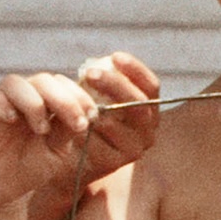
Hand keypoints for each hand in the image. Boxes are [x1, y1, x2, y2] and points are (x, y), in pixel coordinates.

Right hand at [0, 71, 106, 219]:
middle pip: (42, 79)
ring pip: (14, 83)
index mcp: (44, 100)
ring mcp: (0, 102)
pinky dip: (0, 104)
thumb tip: (86, 114)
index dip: (79, 96)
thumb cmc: (31, 167)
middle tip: (75, 123)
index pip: (62, 84)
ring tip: (42, 129)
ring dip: (33, 102)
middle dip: (63, 99)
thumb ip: (68, 129)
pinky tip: (12, 119)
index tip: (92, 117)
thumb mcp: (58, 150)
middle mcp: (23, 96)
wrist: (4, 191)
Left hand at [72, 53, 161, 180]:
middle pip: (138, 103)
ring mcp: (133, 149)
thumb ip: (103, 83)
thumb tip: (98, 63)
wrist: (73, 159)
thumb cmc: (88, 119)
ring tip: (75, 97)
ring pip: (114, 122)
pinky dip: (82, 129)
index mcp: (149, 111)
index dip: (136, 70)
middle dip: (114, 84)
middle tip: (89, 73)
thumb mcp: (99, 98)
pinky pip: (97, 142)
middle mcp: (148, 131)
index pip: (151, 87)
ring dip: (93, 108)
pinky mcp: (113, 163)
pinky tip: (69, 121)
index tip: (115, 56)